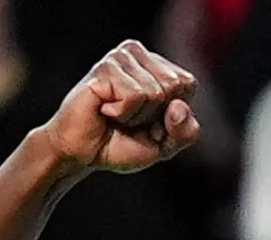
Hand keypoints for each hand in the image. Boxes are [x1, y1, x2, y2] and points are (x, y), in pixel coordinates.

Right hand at [40, 41, 199, 174]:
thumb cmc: (121, 145)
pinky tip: (105, 109)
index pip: (188, 84)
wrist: (82, 154)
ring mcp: (120, 57)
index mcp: (157, 66)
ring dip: (136, 116)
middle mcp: (138, 54)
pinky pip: (135, 96)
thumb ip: (186, 132)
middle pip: (174, 85)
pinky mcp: (105, 68)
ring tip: (115, 114)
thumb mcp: (165, 145)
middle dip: (155, 114)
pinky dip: (123, 113)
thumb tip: (178, 106)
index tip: (148, 121)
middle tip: (129, 118)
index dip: (172, 114)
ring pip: (155, 92)